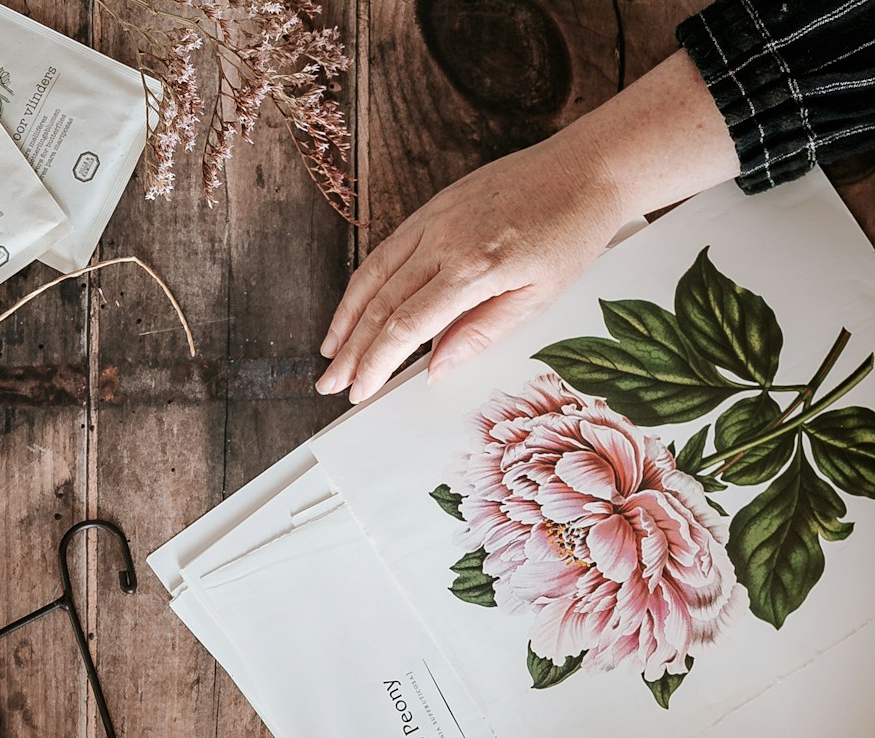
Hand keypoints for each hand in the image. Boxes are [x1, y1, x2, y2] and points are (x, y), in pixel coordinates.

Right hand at [315, 134, 623, 403]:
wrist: (587, 167)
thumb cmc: (572, 233)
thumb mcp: (537, 299)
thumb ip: (480, 334)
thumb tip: (434, 370)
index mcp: (473, 269)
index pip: (405, 327)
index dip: (375, 363)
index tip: (359, 391)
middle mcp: (444, 240)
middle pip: (380, 305)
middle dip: (351, 351)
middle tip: (331, 384)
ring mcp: (435, 218)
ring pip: (374, 274)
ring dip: (346, 318)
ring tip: (330, 351)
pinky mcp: (435, 205)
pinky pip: (387, 249)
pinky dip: (365, 282)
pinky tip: (356, 305)